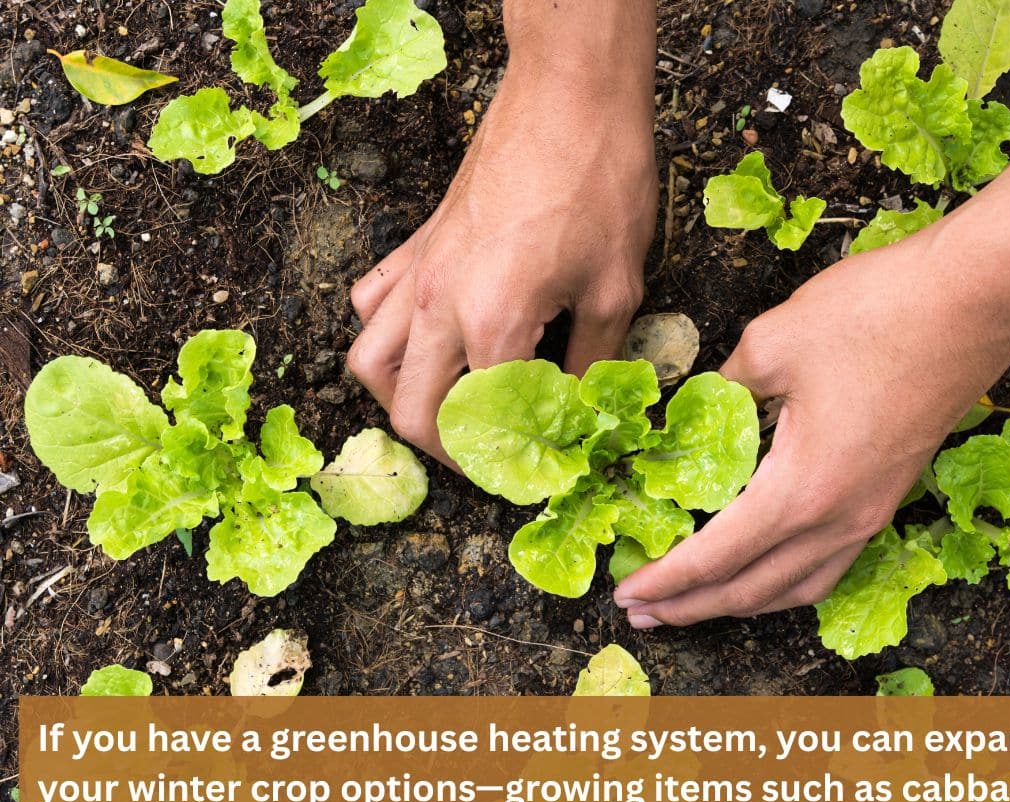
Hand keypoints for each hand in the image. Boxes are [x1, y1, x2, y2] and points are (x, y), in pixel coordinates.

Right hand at [347, 69, 656, 464]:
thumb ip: (592, 363)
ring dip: (401, 399)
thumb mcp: (616, 288)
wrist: (569, 97)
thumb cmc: (600, 183)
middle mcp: (440, 305)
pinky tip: (427, 340)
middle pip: (410, 411)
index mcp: (493, 324)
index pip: (481, 424)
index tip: (535, 472)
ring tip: (447, 408)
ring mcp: (419, 272)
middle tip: (489, 457)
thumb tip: (582, 412)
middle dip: (447, 450)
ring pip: (369, 361)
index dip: (509, 462)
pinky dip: (386, 335)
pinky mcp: (418, 243)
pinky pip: (373, 303)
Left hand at [613, 229, 1009, 627]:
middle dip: (692, 606)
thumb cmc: (878, 313)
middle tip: (642, 611)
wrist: (978, 298)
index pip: (715, 557)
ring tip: (696, 604)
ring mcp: (872, 512)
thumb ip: (722, 389)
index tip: (625, 593)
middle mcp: (839, 519)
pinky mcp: (891, 495)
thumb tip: (695, 410)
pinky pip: (829, 564)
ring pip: (797, 587)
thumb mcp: (772, 342)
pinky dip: (785, 581)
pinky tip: (767, 569)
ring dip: (740, 602)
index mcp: (801, 490)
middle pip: (753, 589)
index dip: (665, 580)